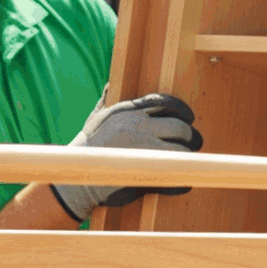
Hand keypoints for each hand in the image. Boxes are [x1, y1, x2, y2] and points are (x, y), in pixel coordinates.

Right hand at [53, 92, 201, 222]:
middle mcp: (136, 129)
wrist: (72, 180)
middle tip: (193, 143)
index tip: (189, 118)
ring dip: (188, 157)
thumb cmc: (86, 148)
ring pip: (182, 152)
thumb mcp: (94, 119)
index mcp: (127, 112)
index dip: (183, 110)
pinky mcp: (145, 177)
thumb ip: (106, 101)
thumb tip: (110, 85)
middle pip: (180, 128)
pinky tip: (181, 182)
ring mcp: (142, 152)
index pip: (166, 103)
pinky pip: (176, 177)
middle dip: (191, 136)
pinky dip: (183, 181)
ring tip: (187, 161)